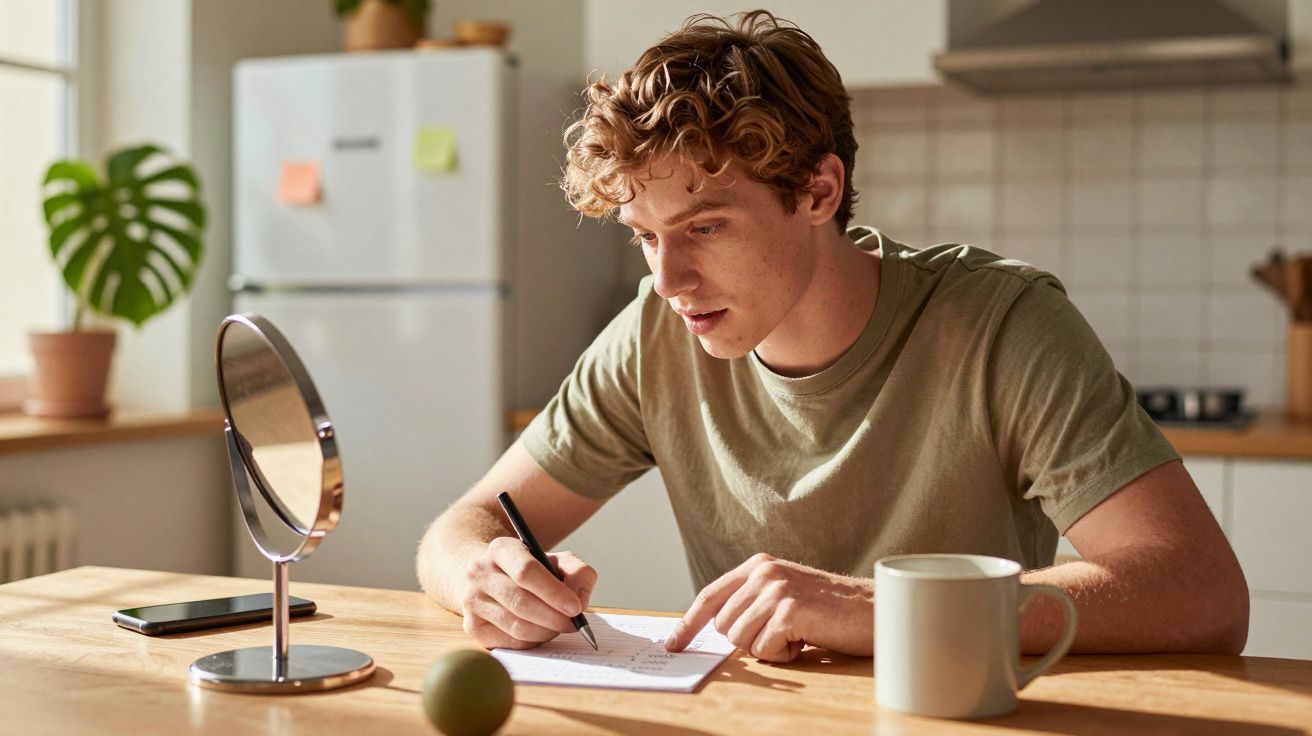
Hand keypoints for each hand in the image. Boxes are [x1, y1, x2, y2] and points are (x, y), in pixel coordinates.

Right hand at [459, 536, 597, 649]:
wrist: (496, 580)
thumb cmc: (534, 572)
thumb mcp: (559, 562)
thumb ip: (579, 574)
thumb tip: (580, 601)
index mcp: (501, 549)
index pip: (526, 571)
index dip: (553, 592)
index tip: (575, 607)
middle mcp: (479, 572)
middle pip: (521, 602)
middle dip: (553, 617)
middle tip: (574, 624)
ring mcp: (472, 600)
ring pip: (516, 626)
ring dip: (545, 631)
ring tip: (559, 627)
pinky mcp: (472, 626)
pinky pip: (509, 642)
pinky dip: (532, 641)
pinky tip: (540, 632)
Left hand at [664, 553, 872, 662]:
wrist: (873, 610)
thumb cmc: (830, 609)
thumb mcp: (785, 593)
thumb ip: (752, 602)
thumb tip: (717, 628)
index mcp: (759, 566)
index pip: (710, 596)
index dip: (688, 623)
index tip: (674, 644)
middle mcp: (764, 573)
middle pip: (723, 626)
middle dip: (748, 641)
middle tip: (782, 634)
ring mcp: (776, 590)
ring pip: (740, 640)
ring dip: (767, 648)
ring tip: (796, 635)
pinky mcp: (789, 611)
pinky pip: (764, 650)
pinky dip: (783, 655)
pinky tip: (805, 640)